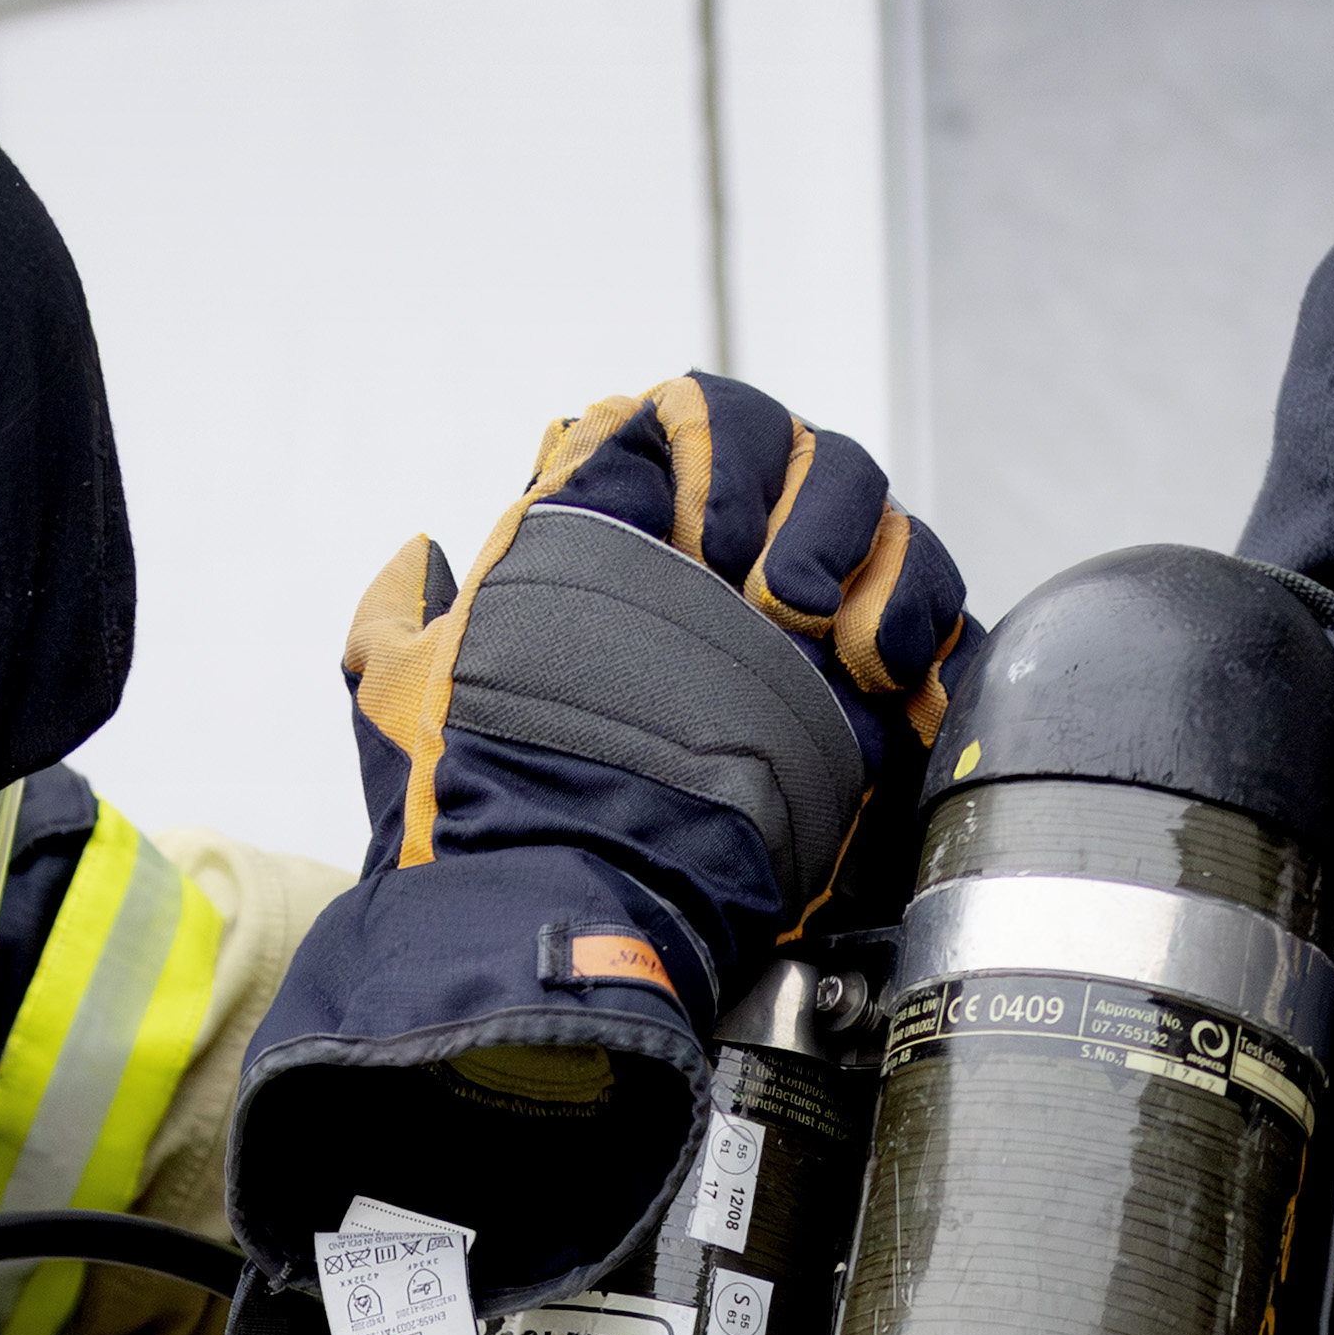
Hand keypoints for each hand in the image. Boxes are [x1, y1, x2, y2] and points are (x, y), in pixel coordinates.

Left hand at [331, 372, 971, 967]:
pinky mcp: (875, 692)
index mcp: (635, 545)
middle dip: (801, 505)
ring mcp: (811, 627)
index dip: (715, 450)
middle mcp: (729, 573)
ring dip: (866, 553)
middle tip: (771, 598)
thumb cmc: (504, 809)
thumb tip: (421, 551)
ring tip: (828, 638)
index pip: (701, 422)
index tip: (694, 536)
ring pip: (880, 514)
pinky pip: (935, 606)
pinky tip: (883, 674)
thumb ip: (399, 626)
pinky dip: (924, 616)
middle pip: (807, 452)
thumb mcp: (414, 706)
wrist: (599, 913)